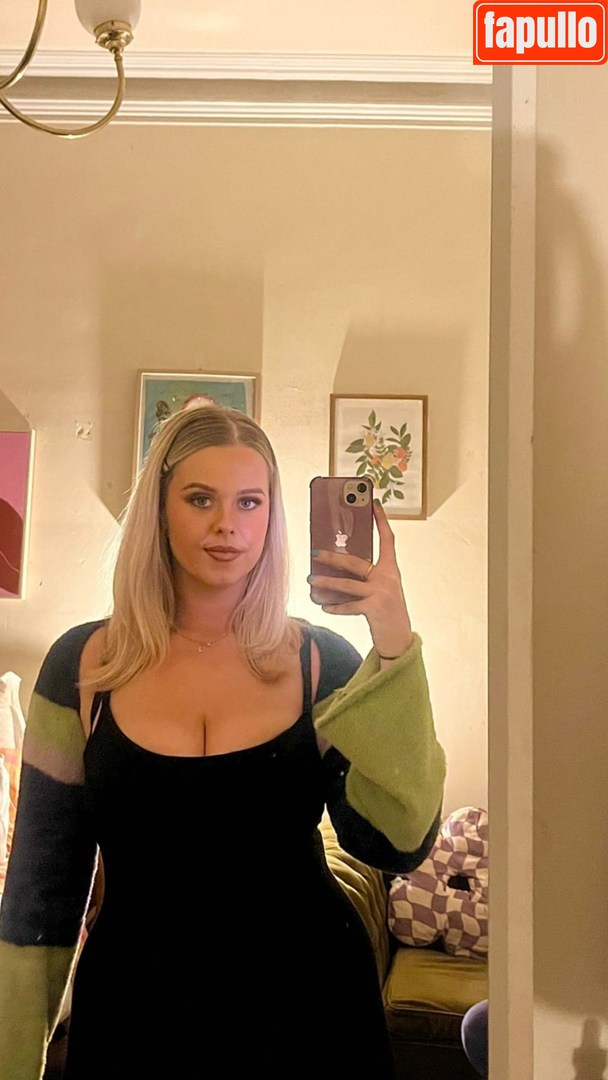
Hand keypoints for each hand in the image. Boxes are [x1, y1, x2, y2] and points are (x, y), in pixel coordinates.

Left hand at [308, 498, 413, 657]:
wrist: (399, 638)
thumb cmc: (386, 611)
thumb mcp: (382, 589)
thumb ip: (367, 577)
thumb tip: (338, 566)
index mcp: (391, 569)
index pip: (387, 540)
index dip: (381, 521)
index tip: (374, 503)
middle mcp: (388, 578)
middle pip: (356, 562)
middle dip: (333, 557)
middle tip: (315, 552)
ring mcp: (382, 593)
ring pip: (348, 584)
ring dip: (327, 582)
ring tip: (311, 579)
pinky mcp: (375, 608)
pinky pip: (350, 606)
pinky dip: (336, 607)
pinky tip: (324, 606)